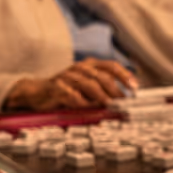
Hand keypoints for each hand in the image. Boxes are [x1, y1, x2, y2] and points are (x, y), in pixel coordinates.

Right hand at [5, 59, 136, 109]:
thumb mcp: (85, 88)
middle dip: (114, 89)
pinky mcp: (56, 87)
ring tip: (109, 104)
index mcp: (89, 65)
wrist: (37, 92)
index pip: (111, 66)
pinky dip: (80, 101)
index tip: (135, 87)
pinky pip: (71, 94)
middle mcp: (79, 68)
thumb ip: (102, 90)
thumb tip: (123, 99)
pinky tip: (86, 107)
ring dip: (100, 95)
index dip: (124, 75)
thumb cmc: (65, 90)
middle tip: (123, 101)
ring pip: (87, 83)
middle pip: (101, 76)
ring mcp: (67, 77)